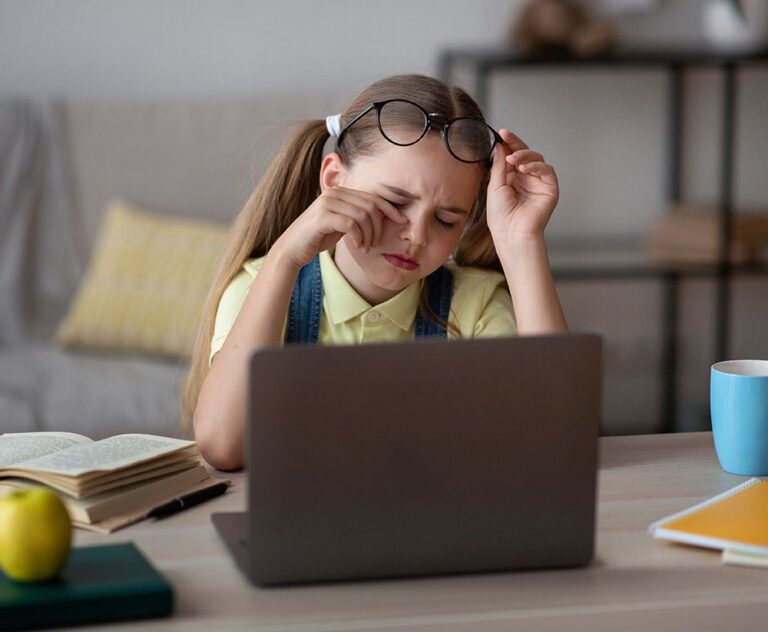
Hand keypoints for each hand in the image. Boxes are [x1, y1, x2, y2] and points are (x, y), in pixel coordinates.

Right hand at [274, 186, 407, 267]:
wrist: (293, 248)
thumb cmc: (318, 237)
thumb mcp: (342, 223)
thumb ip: (358, 216)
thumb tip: (382, 213)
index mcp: (340, 192)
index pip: (372, 196)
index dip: (390, 208)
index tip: (402, 221)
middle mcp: (334, 193)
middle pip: (370, 206)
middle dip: (378, 226)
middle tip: (375, 243)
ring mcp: (327, 203)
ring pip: (363, 215)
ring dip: (369, 235)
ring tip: (366, 247)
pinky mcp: (323, 216)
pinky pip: (352, 224)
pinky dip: (360, 238)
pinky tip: (359, 247)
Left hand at [486, 129, 558, 241]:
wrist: (512, 233)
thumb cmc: (501, 216)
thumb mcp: (495, 186)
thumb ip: (499, 165)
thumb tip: (499, 146)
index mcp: (512, 179)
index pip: (511, 156)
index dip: (507, 144)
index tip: (501, 133)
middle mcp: (526, 179)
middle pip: (524, 154)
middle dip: (515, 143)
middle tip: (506, 135)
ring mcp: (538, 183)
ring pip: (536, 158)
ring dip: (524, 155)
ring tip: (513, 159)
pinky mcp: (550, 188)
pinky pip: (547, 170)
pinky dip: (536, 166)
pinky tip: (524, 168)